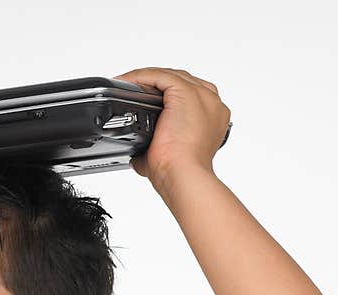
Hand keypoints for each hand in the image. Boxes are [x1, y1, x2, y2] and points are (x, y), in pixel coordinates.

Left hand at [112, 67, 231, 188]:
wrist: (183, 176)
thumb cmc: (179, 171)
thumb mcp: (168, 157)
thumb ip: (156, 149)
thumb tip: (137, 154)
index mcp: (212, 116)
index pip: (187, 94)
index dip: (164, 94)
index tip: (144, 99)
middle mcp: (210, 103)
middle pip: (179, 81)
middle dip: (154, 84)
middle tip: (131, 89)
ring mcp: (201, 95)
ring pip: (169, 76)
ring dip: (145, 78)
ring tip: (126, 83)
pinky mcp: (186, 92)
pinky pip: (159, 76)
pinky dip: (141, 76)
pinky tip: (126, 81)